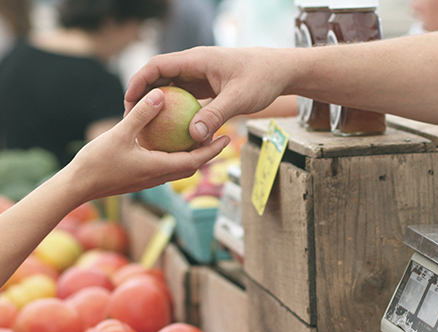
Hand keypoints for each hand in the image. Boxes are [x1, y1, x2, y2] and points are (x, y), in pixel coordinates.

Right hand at [69, 87, 230, 203]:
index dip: (213, 150)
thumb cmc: (97, 162)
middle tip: (218, 136)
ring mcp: (150, 180)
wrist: (78, 187)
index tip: (227, 138)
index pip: (195, 160)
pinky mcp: (140, 179)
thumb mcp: (119, 134)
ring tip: (197, 138)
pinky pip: (164, 167)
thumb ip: (141, 115)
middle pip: (191, 166)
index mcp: (159, 168)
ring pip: (178, 168)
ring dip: (191, 156)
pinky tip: (168, 143)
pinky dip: (174, 156)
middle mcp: (159, 177)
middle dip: (207, 153)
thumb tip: (160, 94)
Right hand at [124, 47, 290, 144]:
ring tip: (148, 128)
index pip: (157, 66)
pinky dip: (178, 112)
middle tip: (133, 120)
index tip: (129, 102)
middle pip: (160, 78)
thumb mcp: (239, 98)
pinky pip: (186, 99)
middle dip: (144, 96)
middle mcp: (195, 66)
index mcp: (197, 60)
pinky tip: (174, 131)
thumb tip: (193, 136)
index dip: (139, 82)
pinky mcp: (208, 87)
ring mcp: (201, 76)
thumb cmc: (262, 78)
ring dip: (160, 106)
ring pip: (172, 89)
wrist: (280, 71)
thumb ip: (215, 116)